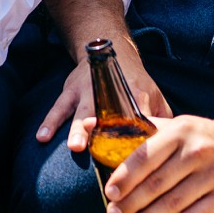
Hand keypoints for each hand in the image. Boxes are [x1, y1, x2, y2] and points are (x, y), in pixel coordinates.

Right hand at [36, 39, 170, 151]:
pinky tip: (41, 138)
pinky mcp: (70, 91)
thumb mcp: (153, 93)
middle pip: (106, 116)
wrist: (107, 50)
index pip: (139, 119)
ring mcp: (87, 91)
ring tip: (74, 146)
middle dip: (104, 133)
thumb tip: (172, 148)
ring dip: (78, 129)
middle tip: (105, 151)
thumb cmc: (134, 79)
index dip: (138, 137)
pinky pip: (58, 108)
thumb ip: (162, 118)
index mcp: (135, 93)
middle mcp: (109, 92)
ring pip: (81, 112)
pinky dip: (49, 122)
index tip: (139, 161)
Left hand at [102, 115, 213, 212]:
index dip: (125, 177)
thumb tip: (93, 125)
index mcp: (179, 131)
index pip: (145, 156)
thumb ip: (142, 129)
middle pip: (157, 184)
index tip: (110, 192)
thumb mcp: (177, 125)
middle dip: (132, 203)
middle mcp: (197, 152)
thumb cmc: (203, 137)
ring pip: (174, 203)